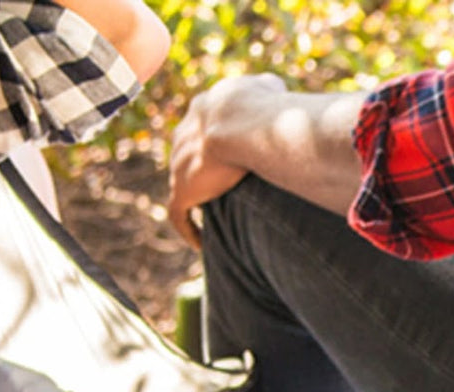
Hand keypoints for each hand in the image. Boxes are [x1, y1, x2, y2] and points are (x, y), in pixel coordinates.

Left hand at [168, 74, 287, 248]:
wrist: (240, 123)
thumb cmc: (260, 105)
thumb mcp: (267, 86)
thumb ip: (267, 86)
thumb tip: (275, 88)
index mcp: (202, 109)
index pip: (204, 125)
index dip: (219, 141)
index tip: (232, 158)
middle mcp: (184, 133)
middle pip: (189, 153)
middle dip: (201, 170)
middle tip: (223, 189)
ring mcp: (179, 163)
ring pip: (182, 182)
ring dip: (196, 199)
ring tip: (214, 218)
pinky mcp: (181, 189)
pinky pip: (178, 214)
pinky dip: (187, 229)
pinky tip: (200, 243)